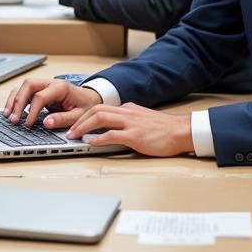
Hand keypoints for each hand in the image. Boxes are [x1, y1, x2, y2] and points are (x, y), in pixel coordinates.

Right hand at [3, 76, 100, 128]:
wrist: (89, 99)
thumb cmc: (85, 106)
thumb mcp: (78, 115)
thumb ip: (63, 119)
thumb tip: (46, 123)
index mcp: (60, 87)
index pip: (40, 96)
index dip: (32, 110)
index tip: (27, 124)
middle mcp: (50, 83)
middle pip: (28, 85)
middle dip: (18, 102)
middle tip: (13, 119)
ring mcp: (44, 85)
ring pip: (23, 87)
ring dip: (13, 100)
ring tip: (7, 115)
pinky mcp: (39, 91)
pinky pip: (24, 92)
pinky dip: (15, 100)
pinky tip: (11, 111)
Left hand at [66, 102, 193, 155]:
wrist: (182, 131)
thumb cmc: (165, 129)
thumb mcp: (143, 117)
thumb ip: (129, 118)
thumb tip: (116, 123)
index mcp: (128, 109)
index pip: (100, 107)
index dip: (84, 116)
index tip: (75, 124)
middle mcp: (127, 112)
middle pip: (96, 110)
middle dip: (79, 120)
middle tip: (69, 131)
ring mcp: (130, 123)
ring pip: (100, 119)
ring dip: (83, 127)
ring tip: (74, 137)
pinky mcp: (135, 136)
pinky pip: (112, 135)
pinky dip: (98, 139)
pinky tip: (91, 144)